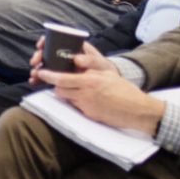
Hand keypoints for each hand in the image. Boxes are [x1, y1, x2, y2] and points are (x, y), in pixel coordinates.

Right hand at [28, 41, 115, 83]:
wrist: (108, 84)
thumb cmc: (104, 70)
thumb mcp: (100, 64)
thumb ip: (91, 60)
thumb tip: (77, 59)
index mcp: (74, 47)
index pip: (56, 40)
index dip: (45, 41)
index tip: (40, 46)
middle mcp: (65, 56)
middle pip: (47, 52)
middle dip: (38, 57)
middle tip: (35, 62)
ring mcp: (62, 67)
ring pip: (45, 65)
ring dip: (37, 69)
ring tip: (34, 76)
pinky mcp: (62, 78)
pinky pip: (48, 77)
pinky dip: (40, 80)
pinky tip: (35, 83)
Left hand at [33, 54, 163, 138]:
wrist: (139, 110)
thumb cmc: (126, 90)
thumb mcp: (108, 74)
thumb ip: (91, 70)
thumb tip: (77, 63)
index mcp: (90, 80)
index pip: (62, 78)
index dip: (49, 75)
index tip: (41, 72)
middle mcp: (86, 93)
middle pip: (60, 89)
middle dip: (55, 86)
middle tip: (55, 81)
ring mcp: (87, 106)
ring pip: (67, 98)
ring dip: (66, 94)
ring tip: (75, 90)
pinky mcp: (89, 115)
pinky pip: (77, 107)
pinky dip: (77, 102)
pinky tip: (88, 100)